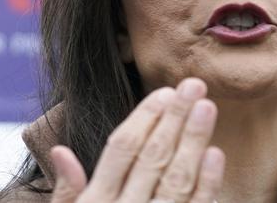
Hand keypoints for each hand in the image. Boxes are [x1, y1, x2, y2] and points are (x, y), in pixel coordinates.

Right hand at [50, 78, 224, 202]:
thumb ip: (65, 194)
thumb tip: (60, 151)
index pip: (121, 149)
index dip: (144, 117)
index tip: (164, 93)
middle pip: (153, 156)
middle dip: (175, 118)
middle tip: (194, 85)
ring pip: (176, 179)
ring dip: (194, 141)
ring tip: (207, 107)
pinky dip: (206, 185)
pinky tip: (216, 156)